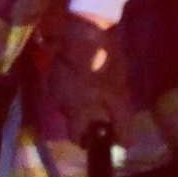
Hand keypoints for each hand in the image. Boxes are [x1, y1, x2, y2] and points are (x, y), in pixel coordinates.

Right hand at [36, 13, 125, 156]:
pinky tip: (86, 73)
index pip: (75, 137)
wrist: (86, 30)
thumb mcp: (119, 96)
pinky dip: (73, 84)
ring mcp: (52, 83)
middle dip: (85, 116)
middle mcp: (58, 102)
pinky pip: (63, 84)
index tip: (98, 136)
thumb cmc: (103, 65)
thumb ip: (121, 123)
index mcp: (74, 111)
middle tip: (103, 106)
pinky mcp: (52, 67)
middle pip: (72, 117)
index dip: (87, 140)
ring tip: (95, 87)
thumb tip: (125, 146)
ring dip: (79, 98)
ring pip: (67, 100)